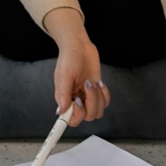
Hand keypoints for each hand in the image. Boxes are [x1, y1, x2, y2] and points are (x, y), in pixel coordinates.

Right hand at [43, 9, 109, 124]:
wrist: (79, 46)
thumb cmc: (69, 58)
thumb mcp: (64, 75)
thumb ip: (63, 95)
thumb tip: (60, 112)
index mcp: (65, 99)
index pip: (70, 119)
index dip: (75, 117)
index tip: (79, 104)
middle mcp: (76, 101)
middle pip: (87, 117)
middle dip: (91, 102)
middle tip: (87, 85)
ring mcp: (87, 97)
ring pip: (98, 111)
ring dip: (98, 98)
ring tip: (92, 82)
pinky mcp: (97, 91)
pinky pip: (105, 103)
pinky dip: (104, 94)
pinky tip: (99, 83)